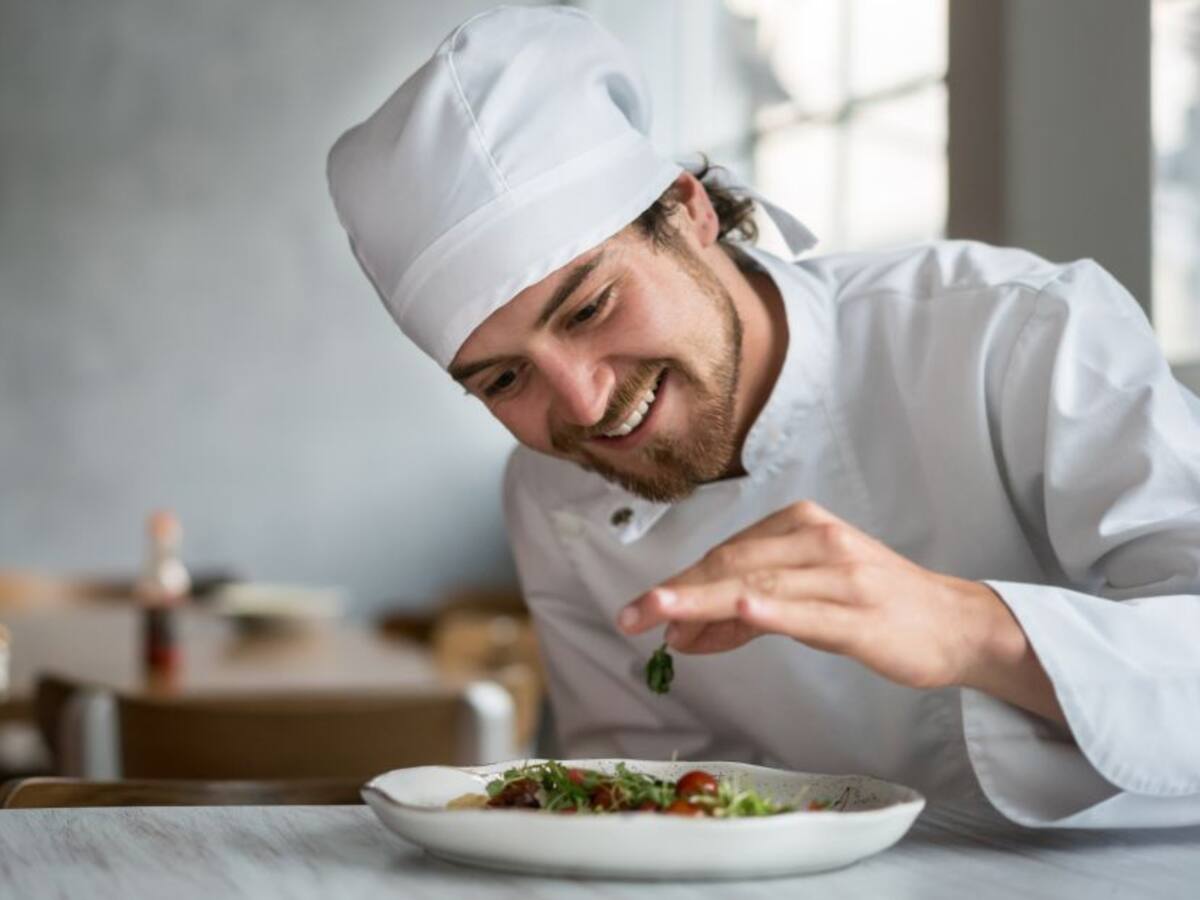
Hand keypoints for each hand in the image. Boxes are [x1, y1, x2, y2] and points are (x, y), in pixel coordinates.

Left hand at [617, 500, 1021, 692]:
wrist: (951, 624)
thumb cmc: (872, 607)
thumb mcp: (804, 599)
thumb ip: (744, 611)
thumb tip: (682, 628)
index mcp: (802, 524)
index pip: (727, 554)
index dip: (682, 584)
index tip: (642, 610)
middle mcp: (818, 541)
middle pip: (734, 565)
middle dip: (678, 591)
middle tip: (632, 616)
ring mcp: (842, 576)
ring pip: (759, 585)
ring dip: (704, 601)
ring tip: (661, 615)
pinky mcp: (860, 614)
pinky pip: (808, 611)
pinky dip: (772, 609)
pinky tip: (741, 609)